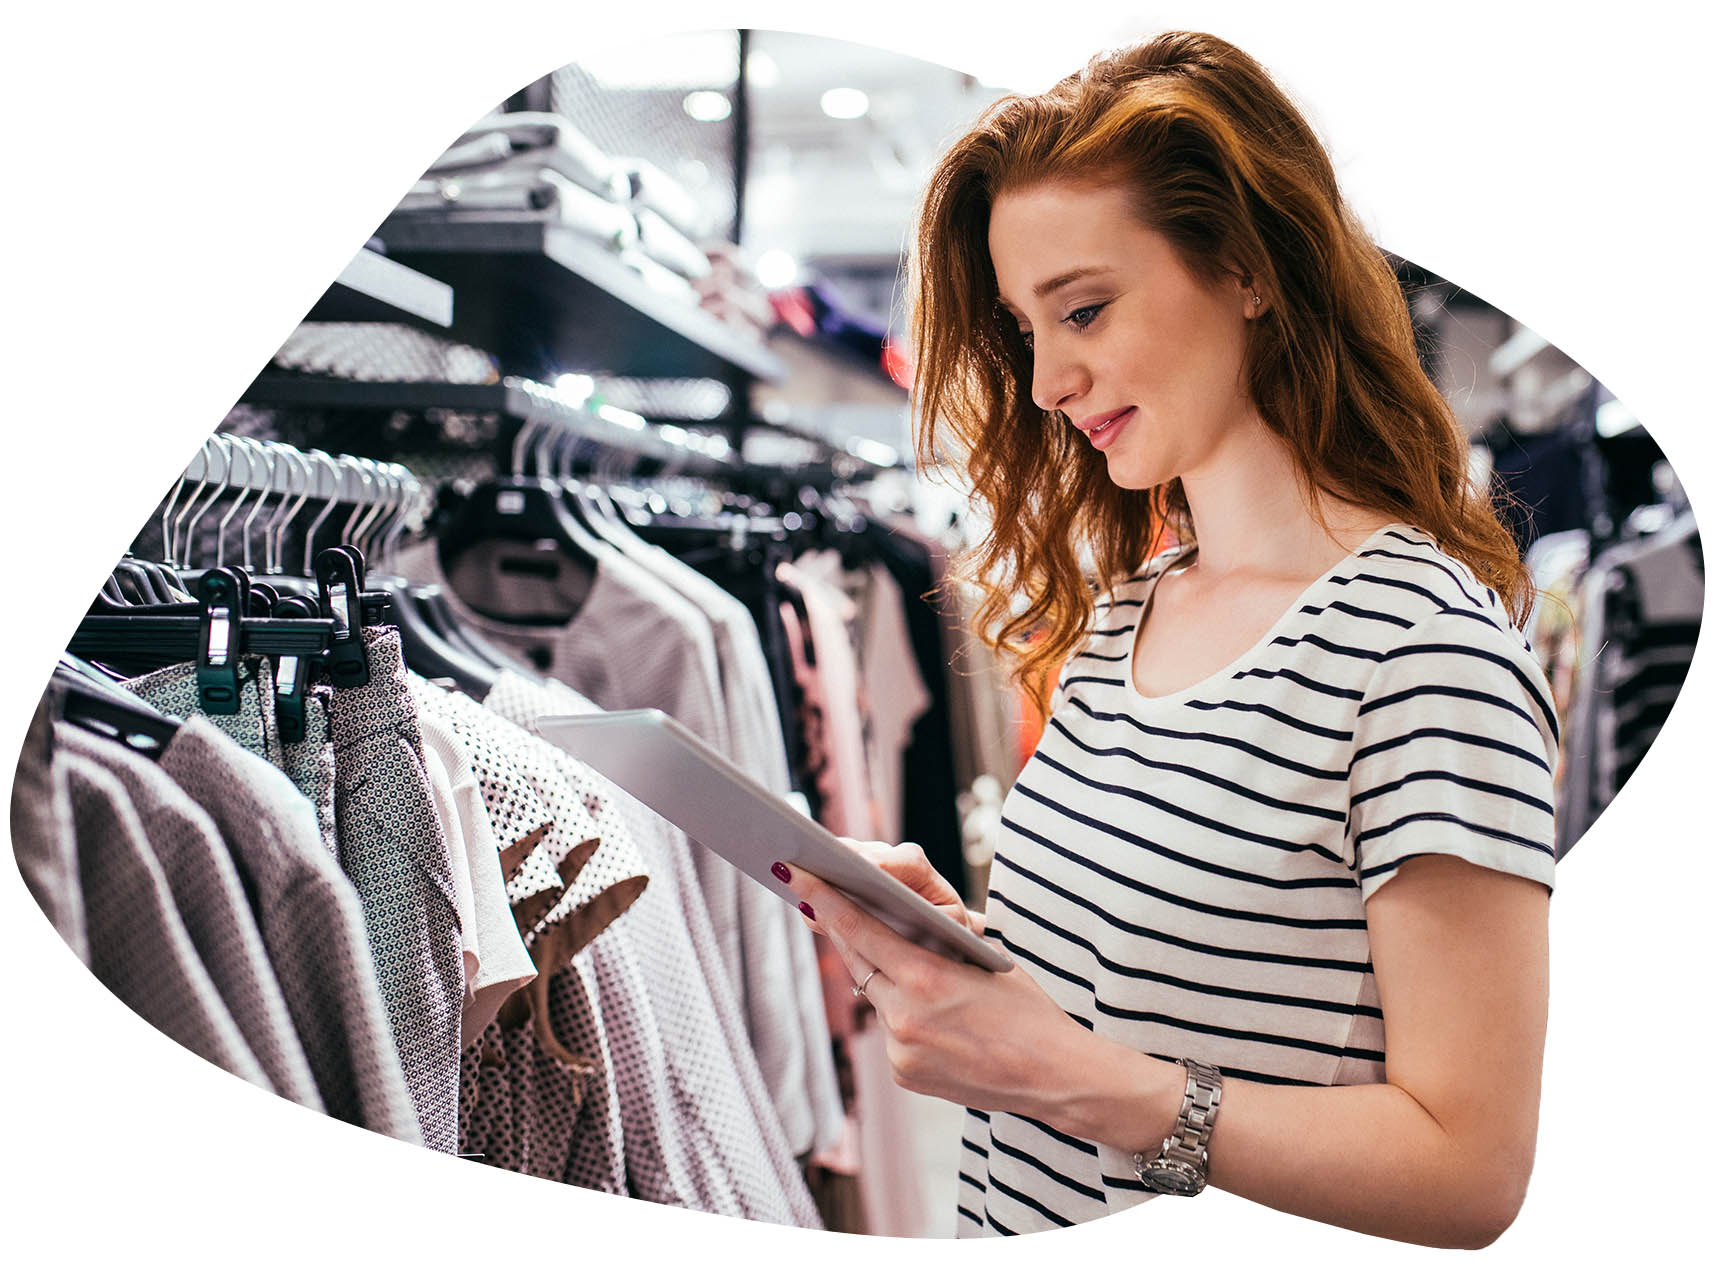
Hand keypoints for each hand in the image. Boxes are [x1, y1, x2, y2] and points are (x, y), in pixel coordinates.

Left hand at [777, 853, 1092, 1120]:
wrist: (1054, 1075)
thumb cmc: (1027, 1007)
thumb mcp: (985, 959)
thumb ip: (934, 942)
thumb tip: (895, 916)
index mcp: (927, 978)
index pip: (861, 930)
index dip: (824, 900)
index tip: (796, 875)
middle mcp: (905, 1016)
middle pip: (858, 960)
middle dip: (839, 928)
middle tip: (815, 897)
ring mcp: (901, 1049)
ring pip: (873, 995)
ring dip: (874, 971)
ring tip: (871, 942)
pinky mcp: (904, 1074)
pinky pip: (889, 1030)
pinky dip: (897, 1011)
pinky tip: (917, 1003)